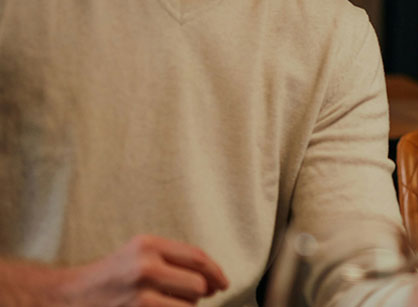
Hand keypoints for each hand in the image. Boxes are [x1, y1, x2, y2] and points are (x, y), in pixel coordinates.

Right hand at [59, 235, 227, 305]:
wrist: (67, 297)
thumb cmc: (110, 277)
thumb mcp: (139, 255)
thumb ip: (173, 260)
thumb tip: (212, 281)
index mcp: (148, 244)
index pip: (197, 258)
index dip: (216, 273)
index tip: (223, 284)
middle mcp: (145, 266)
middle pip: (198, 285)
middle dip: (199, 295)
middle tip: (187, 297)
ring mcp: (140, 294)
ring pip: (188, 306)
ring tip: (162, 304)